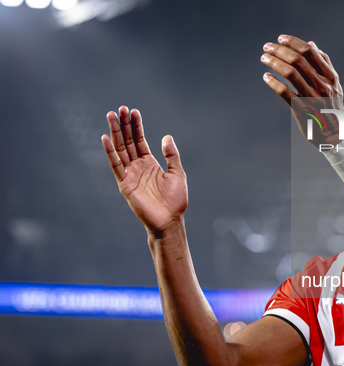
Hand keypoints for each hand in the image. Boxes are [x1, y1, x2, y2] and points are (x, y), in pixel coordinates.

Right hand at [101, 106, 187, 232]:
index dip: (136, 126)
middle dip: (123, 125)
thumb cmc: (175, 201)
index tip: (133, 111)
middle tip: (120, 108)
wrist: (170, 221)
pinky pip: (116, 165)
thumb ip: (172, 155)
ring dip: (114, 133)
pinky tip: (106, 138)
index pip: (139, 140)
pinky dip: (110, 152)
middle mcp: (137, 167)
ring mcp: (130, 174)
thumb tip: (166, 136)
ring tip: (111, 116)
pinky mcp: (124, 184)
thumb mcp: (178, 173)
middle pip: (127, 142)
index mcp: (149, 163)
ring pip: (120, 149)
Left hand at [261, 35, 343, 147]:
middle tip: (267, 47)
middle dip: (279, 50)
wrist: (333, 134)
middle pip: (297, 60)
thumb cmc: (331, 106)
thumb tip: (311, 43)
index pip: (309, 51)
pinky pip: (284, 92)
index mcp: (330, 76)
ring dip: (274, 63)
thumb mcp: (334, 84)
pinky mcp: (301, 109)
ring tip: (264, 58)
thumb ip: (324, 63)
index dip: (293, 42)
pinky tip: (266, 76)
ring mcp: (311, 97)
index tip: (280, 39)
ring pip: (290, 73)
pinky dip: (273, 82)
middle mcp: (321, 85)